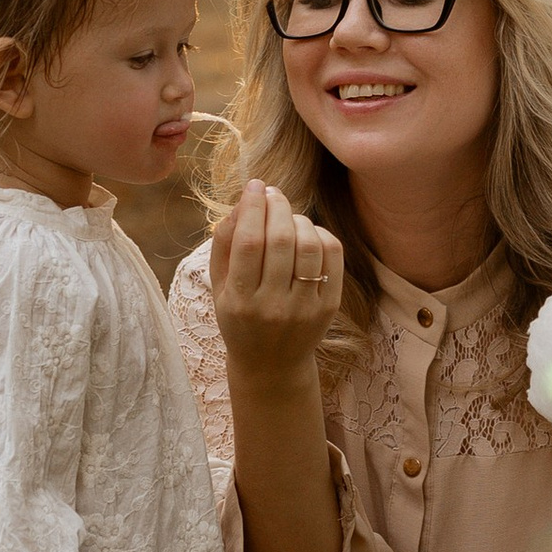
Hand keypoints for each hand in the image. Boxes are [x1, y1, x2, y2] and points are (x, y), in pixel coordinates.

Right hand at [211, 179, 343, 375]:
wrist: (271, 365)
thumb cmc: (240, 317)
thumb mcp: (220, 286)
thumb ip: (225, 242)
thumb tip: (244, 200)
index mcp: (239, 301)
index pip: (249, 243)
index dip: (253, 207)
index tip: (255, 186)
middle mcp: (272, 306)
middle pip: (281, 240)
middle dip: (278, 206)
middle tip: (273, 194)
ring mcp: (303, 308)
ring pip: (309, 246)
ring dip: (299, 219)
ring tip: (288, 216)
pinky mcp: (328, 308)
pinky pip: (332, 258)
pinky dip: (321, 235)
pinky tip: (308, 234)